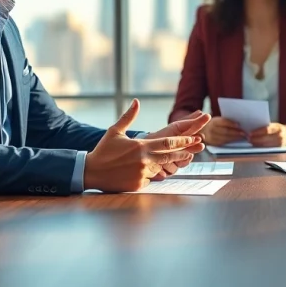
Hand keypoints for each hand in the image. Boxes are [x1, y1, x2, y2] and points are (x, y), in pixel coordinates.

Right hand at [85, 99, 208, 191]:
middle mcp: (144, 160)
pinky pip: (150, 179)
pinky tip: (139, 172)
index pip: (168, 143)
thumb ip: (129, 117)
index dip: (182, 141)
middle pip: (169, 156)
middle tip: (192, 151)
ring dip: (161, 165)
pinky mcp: (138, 185)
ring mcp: (142, 173)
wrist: (91, 171)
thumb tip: (136, 101)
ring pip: (159, 168)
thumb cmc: (103, 150)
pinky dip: (148, 175)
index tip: (193, 139)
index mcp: (141, 146)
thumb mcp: (115, 131)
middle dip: (181, 153)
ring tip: (162, 161)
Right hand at [200, 116, 244, 145]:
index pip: (223, 122)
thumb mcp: (216, 120)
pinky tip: (236, 139)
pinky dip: (231, 141)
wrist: (201, 131)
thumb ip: (224, 121)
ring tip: (242, 136)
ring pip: (225, 138)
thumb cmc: (213, 124)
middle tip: (243, 132)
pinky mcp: (213, 143)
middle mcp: (211, 129)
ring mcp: (211, 137)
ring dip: (234, 137)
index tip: (239, 125)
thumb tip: (238, 122)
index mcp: (213, 121)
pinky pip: (223, 142)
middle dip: (235, 132)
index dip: (231, 123)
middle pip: (225, 131)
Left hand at [248, 123, 285, 146]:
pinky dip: (261, 147)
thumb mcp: (274, 125)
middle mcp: (279, 135)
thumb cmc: (279, 129)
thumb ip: (266, 127)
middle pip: (265, 139)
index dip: (257, 132)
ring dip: (257, 144)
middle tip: (248, 139)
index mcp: (277, 128)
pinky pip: (268, 148)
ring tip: (251, 142)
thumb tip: (253, 129)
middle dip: (255, 139)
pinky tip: (256, 145)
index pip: (266, 130)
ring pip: (266, 145)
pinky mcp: (278, 149)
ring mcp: (279, 143)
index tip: (250, 133)